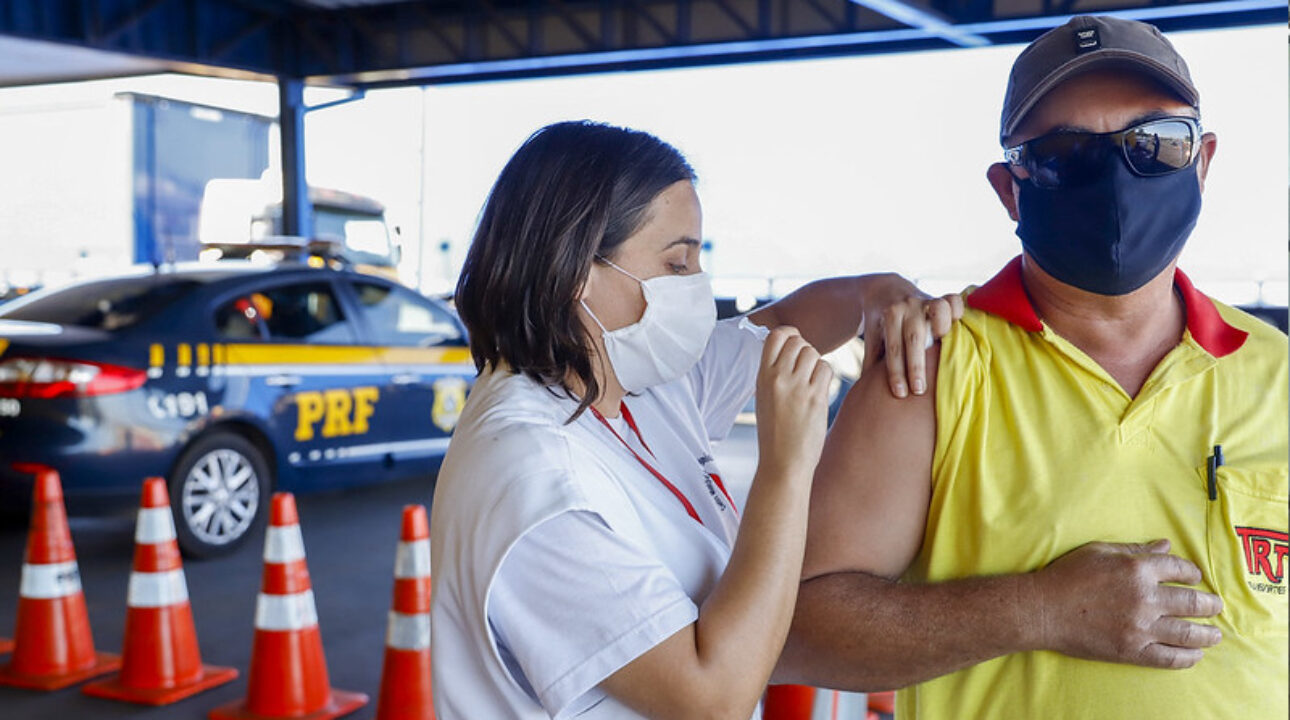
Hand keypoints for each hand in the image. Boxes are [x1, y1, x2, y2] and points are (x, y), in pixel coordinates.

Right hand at [755, 326, 831, 483]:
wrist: (783, 462)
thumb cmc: (775, 431)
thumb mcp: (765, 397)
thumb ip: (775, 372)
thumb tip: (792, 348)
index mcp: (762, 376)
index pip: (776, 336)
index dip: (789, 334)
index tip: (794, 344)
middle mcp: (778, 378)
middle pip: (799, 342)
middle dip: (805, 351)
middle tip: (805, 371)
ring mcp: (797, 388)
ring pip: (814, 354)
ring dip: (816, 365)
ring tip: (811, 383)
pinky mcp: (815, 398)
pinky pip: (826, 370)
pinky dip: (825, 377)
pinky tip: (818, 392)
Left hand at [860, 275, 963, 397]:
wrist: (886, 288)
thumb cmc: (881, 322)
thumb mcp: (872, 336)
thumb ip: (872, 359)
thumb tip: (866, 389)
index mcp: (889, 316)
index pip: (893, 347)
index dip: (896, 371)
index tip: (899, 393)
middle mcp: (908, 307)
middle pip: (914, 336)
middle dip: (916, 364)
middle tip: (918, 390)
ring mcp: (926, 300)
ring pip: (939, 309)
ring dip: (943, 326)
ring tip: (945, 348)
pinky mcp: (941, 299)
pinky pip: (955, 300)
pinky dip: (959, 311)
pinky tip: (960, 327)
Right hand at [1030, 539, 1222, 668]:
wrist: (1042, 610)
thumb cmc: (1067, 576)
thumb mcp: (1100, 552)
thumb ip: (1135, 550)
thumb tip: (1165, 546)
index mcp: (1137, 569)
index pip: (1180, 569)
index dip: (1192, 572)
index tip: (1195, 577)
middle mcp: (1144, 598)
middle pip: (1193, 602)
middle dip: (1210, 604)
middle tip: (1215, 606)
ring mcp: (1140, 627)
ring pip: (1188, 633)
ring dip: (1207, 634)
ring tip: (1214, 634)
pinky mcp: (1132, 650)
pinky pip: (1169, 657)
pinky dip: (1188, 657)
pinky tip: (1195, 654)